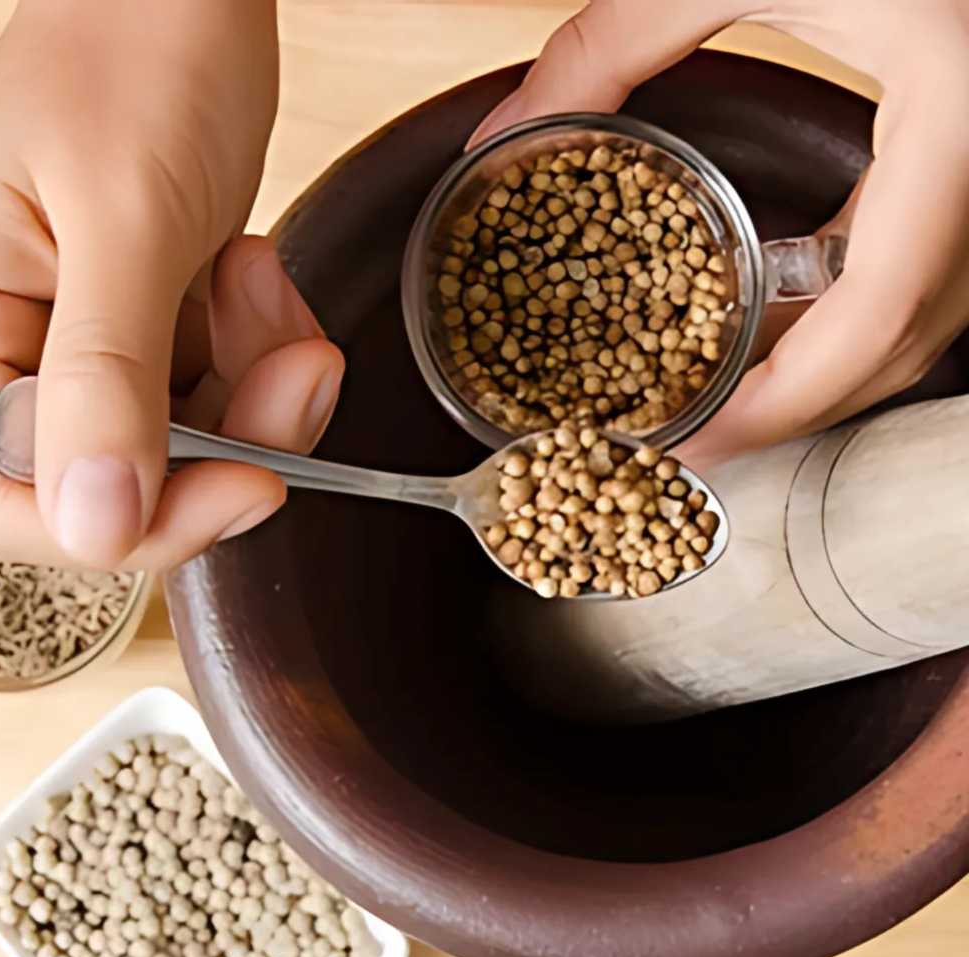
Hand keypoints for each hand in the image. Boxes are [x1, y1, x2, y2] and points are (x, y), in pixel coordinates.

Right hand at [0, 0, 343, 569]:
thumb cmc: (134, 56)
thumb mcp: (124, 217)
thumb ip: (104, 375)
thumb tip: (94, 524)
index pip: (17, 497)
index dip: (134, 521)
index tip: (248, 486)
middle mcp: (18, 348)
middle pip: (126, 483)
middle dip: (235, 440)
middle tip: (299, 368)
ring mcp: (93, 344)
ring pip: (191, 445)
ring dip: (262, 389)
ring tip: (263, 284)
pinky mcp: (155, 331)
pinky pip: (224, 395)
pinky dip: (266, 357)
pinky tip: (259, 278)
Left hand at [471, 0, 968, 467]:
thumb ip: (617, 38)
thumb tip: (503, 131)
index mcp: (956, 128)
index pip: (877, 316)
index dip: (785, 404)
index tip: (696, 445)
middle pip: (899, 347)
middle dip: (791, 409)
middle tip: (690, 441)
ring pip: (915, 323)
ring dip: (813, 371)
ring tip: (712, 392)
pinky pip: (911, 273)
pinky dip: (838, 313)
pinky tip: (765, 314)